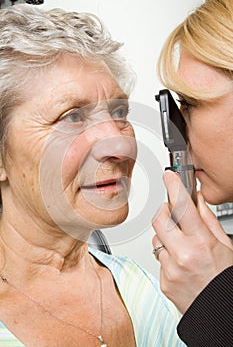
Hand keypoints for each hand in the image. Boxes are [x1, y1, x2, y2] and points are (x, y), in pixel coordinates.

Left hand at [152, 170, 232, 313]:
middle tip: (173, 213)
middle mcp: (183, 255)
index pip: (183, 207)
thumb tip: (197, 200)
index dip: (174, 187)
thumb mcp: (225, 245)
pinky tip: (181, 263)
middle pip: (159, 219)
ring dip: (166, 236)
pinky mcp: (163, 280)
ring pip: (156, 238)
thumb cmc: (224, 278)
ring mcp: (170, 269)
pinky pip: (158, 258)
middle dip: (164, 212)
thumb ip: (208, 220)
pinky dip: (167, 255)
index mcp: (202, 243)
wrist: (221, 312)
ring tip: (182, 246)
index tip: (169, 176)